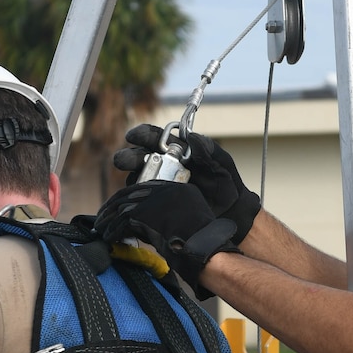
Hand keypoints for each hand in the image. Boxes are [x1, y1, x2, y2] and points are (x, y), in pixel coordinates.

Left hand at [94, 179, 237, 295]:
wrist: (205, 247)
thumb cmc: (200, 241)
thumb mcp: (187, 218)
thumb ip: (168, 213)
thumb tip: (144, 221)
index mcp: (176, 188)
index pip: (143, 188)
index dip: (127, 199)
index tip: (117, 208)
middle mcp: (164, 190)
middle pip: (129, 195)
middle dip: (112, 207)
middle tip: (103, 217)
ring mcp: (154, 200)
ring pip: (122, 207)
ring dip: (109, 220)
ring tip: (102, 229)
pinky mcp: (145, 213)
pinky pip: (122, 221)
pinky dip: (113, 230)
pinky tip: (109, 237)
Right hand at [112, 125, 260, 244]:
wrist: (231, 216)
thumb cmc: (227, 187)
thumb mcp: (222, 165)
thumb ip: (209, 150)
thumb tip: (191, 136)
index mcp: (176, 153)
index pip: (154, 140)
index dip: (142, 135)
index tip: (133, 136)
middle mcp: (164, 168)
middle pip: (139, 159)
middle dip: (128, 158)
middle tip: (122, 161)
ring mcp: (159, 188)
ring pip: (137, 180)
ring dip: (132, 179)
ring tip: (132, 181)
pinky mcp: (158, 207)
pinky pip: (142, 203)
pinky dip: (136, 201)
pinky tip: (135, 201)